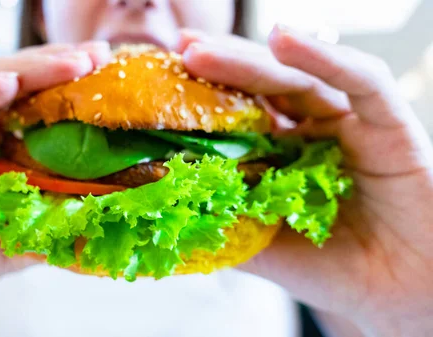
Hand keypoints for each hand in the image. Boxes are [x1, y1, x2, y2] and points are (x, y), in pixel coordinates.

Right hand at [0, 41, 110, 336]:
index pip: (36, 109)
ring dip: (22, 69)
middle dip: (57, 68)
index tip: (114, 82)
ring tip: (68, 65)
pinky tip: (1, 86)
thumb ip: (46, 231)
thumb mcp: (6, 248)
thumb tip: (105, 221)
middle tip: (99, 58)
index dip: (74, 94)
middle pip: (13, 84)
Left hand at [176, 26, 432, 335]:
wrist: (402, 295)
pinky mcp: (390, 122)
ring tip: (202, 49)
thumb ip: (221, 223)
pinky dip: (326, 57)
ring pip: (299, 77)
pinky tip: (287, 39)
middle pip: (260, 88)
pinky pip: (361, 81)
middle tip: (176, 50)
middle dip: (217, 67)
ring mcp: (349, 123)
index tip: (159, 83)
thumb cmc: (335, 269)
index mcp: (281, 155)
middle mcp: (312, 131)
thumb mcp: (263, 245)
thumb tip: (160, 207)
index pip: (237, 115)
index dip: (200, 97)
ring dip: (251, 59)